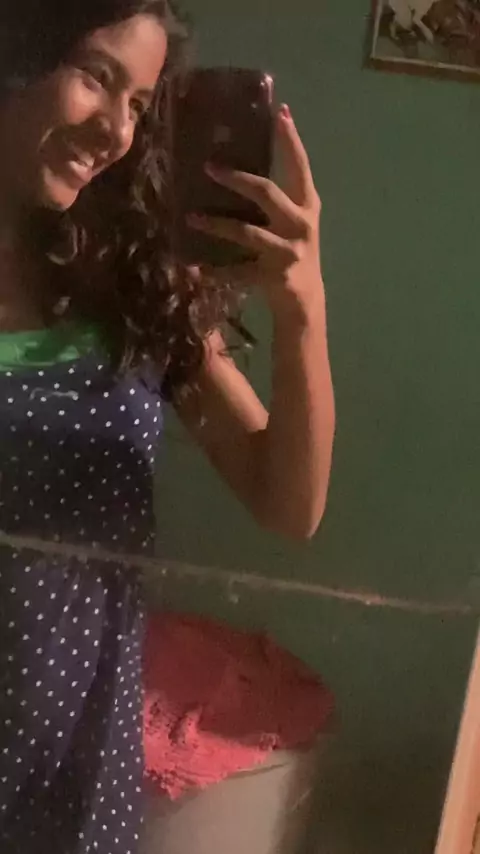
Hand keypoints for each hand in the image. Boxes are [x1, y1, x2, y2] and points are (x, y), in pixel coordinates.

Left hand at [188, 104, 323, 325]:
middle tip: (209, 167)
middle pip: (268, 193)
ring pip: (247, 232)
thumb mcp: (294, 221)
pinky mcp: (273, 276)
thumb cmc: (293, 251)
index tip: (281, 112)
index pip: (300, 167)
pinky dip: (215, 272)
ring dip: (217, 224)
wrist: (304, 300)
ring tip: (191, 216)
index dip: (291, 140)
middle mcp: (301, 225)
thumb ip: (278, 196)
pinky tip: (195, 269)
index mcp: (308, 206)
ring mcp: (288, 251)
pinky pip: (237, 272)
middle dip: (237, 179)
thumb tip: (240, 163)